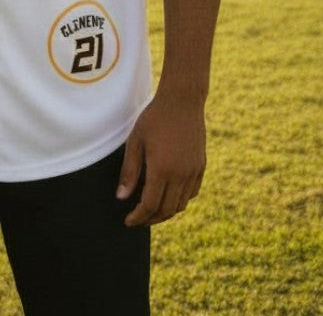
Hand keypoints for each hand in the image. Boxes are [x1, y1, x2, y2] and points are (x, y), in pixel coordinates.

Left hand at [116, 90, 206, 225]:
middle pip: (167, 210)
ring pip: (181, 204)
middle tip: (137, 219)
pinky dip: (180, 200)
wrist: (182, 101)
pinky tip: (169, 196)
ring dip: (166, 212)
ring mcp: (194, 172)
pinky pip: (192, 192)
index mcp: (162, 170)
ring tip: (151, 211)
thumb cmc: (153, 118)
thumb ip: (129, 171)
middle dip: (151, 219)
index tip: (128, 221)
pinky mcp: (201, 166)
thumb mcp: (135, 141)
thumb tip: (122, 197)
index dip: (138, 216)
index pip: (150, 205)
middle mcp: (181, 175)